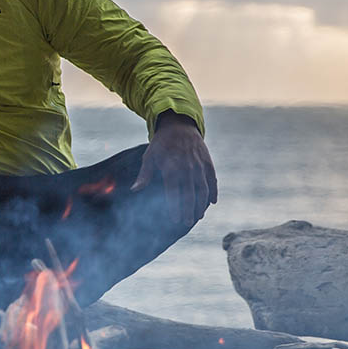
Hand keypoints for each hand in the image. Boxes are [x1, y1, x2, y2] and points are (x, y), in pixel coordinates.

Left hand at [130, 111, 217, 226]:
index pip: (173, 192)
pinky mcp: (207, 162)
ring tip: (198, 217)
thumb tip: (134, 190)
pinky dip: (213, 191)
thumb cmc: (161, 144)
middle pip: (189, 193)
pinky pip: (212, 179)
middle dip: (188, 210)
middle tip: (186, 223)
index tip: (174, 219)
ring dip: (201, 204)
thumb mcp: (149, 156)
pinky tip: (212, 202)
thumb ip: (144, 175)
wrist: (179, 125)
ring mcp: (199, 165)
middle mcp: (187, 167)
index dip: (175, 206)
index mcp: (171, 168)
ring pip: (203, 188)